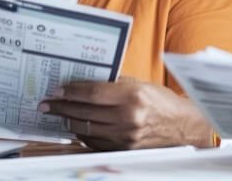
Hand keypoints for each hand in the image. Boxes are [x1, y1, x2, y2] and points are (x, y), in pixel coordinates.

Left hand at [39, 77, 213, 149]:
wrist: (183, 126)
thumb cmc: (162, 102)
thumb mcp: (140, 84)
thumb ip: (114, 84)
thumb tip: (85, 82)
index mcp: (132, 96)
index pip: (92, 93)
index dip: (71, 92)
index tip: (57, 91)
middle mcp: (128, 117)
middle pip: (84, 112)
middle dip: (62, 107)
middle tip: (48, 103)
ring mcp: (125, 136)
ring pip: (85, 129)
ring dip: (68, 120)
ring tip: (58, 113)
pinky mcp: (124, 149)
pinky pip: (94, 142)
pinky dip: (82, 133)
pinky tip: (76, 126)